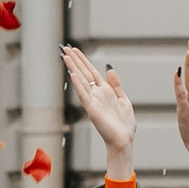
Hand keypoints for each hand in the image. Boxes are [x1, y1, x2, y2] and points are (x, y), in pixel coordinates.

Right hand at [61, 46, 135, 179]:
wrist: (123, 140)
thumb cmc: (124, 124)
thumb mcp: (123, 99)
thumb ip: (115, 84)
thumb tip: (109, 68)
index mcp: (104, 91)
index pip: (91, 71)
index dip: (83, 60)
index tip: (75, 49)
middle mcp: (97, 94)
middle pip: (84, 73)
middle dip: (75, 60)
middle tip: (65, 47)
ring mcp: (93, 101)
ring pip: (81, 81)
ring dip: (73, 68)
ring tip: (65, 56)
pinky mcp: (92, 109)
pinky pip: (84, 94)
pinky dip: (78, 84)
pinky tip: (73, 74)